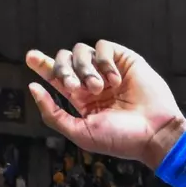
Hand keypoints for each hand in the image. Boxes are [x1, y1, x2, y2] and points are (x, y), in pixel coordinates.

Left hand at [24, 40, 185, 171]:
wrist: (155, 133)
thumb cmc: (120, 139)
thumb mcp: (80, 133)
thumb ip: (54, 114)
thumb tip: (33, 88)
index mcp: (82, 99)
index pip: (57, 77)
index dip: (43, 65)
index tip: (31, 58)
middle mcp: (93, 82)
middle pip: (65, 59)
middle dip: (62, 70)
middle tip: (72, 86)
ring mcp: (108, 70)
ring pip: (81, 51)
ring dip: (85, 69)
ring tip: (98, 88)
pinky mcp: (124, 59)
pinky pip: (103, 47)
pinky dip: (104, 62)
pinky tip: (115, 81)